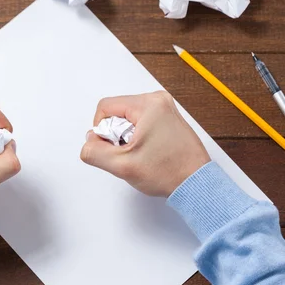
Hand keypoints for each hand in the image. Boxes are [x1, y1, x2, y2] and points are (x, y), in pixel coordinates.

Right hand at [80, 92, 208, 196]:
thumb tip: (89, 142)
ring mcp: (165, 108)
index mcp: (149, 104)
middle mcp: (158, 101)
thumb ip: (95, 152)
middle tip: (130, 152)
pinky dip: (138, 137)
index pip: (105, 107)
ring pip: (127, 118)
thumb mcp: (122, 165)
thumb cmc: (170, 172)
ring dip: (126, 136)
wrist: (196, 183)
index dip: (102, 129)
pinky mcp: (168, 118)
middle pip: (117, 112)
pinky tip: (148, 151)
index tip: (116, 147)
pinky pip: (140, 122)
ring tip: (141, 153)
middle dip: (116, 134)